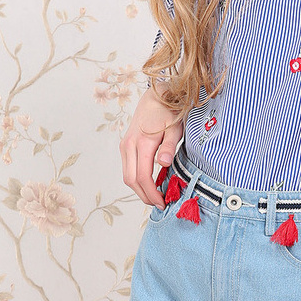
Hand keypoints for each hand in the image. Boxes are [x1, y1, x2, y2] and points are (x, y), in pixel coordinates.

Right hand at [120, 87, 183, 208]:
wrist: (156, 96)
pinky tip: (149, 183)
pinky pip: (128, 168)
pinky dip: (137, 179)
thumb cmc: (169, 112)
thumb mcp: (175, 128)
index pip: (143, 177)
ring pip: (127, 176)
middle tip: (159, 204)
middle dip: (144, 195)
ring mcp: (125, 145)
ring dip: (139, 189)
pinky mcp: (125, 145)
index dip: (151, 193)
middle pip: (131, 180)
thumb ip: (168, 146)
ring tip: (155, 196)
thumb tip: (162, 164)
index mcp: (142, 142)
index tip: (162, 203)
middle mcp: (129, 145)